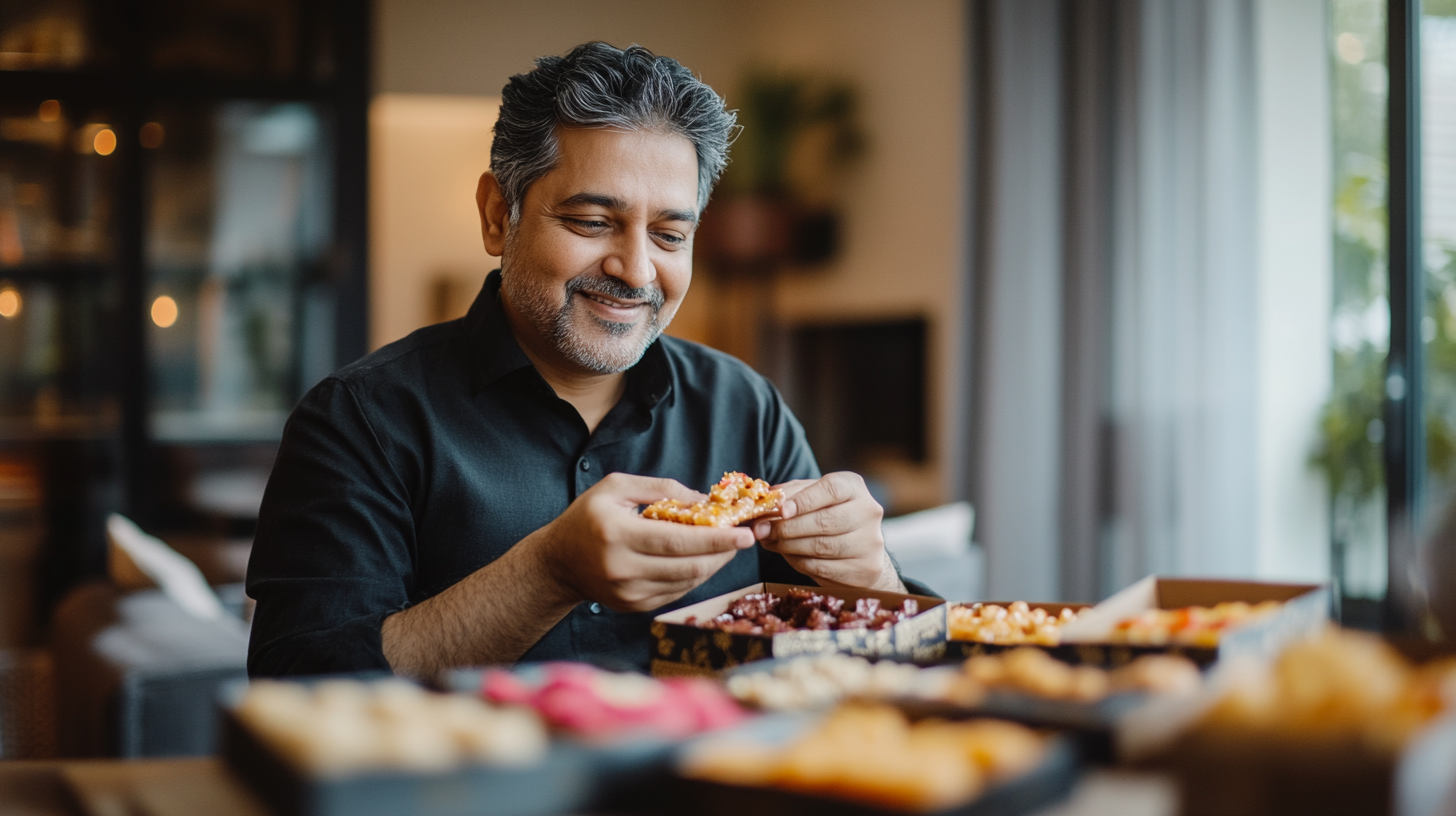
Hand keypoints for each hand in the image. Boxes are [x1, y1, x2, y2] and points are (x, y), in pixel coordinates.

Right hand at [528, 473, 754, 611]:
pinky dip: (695, 575)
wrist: (558, 563)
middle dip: (723, 553)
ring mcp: (629, 593)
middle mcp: (623, 569)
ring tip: (726, 547)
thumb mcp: (616, 487)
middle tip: (744, 538)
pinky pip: (677, 591)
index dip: (715, 539)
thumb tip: (703, 500)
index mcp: (617, 534)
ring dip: (713, 564)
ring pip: (687, 582)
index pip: (677, 541)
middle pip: (688, 566)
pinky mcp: (635, 607)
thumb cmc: (588, 518)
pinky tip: (701, 560)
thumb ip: (660, 488)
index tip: (743, 533)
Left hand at [752, 472, 903, 591]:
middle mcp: (868, 512)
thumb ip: (791, 494)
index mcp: (855, 488)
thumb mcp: (812, 497)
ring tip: (769, 542)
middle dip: (787, 527)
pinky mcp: (865, 570)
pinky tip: (786, 555)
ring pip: (822, 546)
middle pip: (825, 521)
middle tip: (762, 530)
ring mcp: (870, 543)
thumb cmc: (828, 515)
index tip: (781, 510)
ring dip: (788, 546)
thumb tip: (767, 500)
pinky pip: (823, 568)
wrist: (861, 549)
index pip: (831, 489)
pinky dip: (798, 562)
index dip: (804, 500)